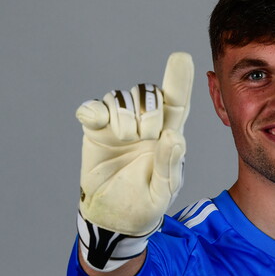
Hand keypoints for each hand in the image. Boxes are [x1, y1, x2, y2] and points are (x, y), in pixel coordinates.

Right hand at [76, 52, 193, 236]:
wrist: (114, 217)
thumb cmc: (145, 203)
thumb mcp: (164, 192)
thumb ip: (170, 166)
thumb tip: (174, 136)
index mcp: (168, 134)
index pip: (177, 102)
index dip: (179, 79)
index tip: (182, 58)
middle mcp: (145, 123)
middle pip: (149, 94)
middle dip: (149, 114)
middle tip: (144, 139)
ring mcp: (119, 124)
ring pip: (122, 97)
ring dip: (125, 118)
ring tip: (125, 141)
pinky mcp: (95, 129)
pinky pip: (92, 107)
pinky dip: (94, 110)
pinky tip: (96, 122)